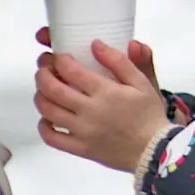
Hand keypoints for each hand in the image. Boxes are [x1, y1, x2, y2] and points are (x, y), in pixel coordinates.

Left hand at [33, 40, 176, 172]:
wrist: (155, 150)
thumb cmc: (148, 114)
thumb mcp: (141, 82)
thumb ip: (119, 61)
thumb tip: (95, 44)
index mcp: (105, 92)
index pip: (71, 70)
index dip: (59, 60)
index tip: (58, 56)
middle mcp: (90, 111)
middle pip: (53, 89)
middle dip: (43, 74)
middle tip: (44, 68)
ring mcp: (82, 131)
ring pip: (48, 111)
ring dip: (40, 96)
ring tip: (44, 88)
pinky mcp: (80, 148)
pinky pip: (52, 138)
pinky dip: (43, 126)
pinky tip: (47, 117)